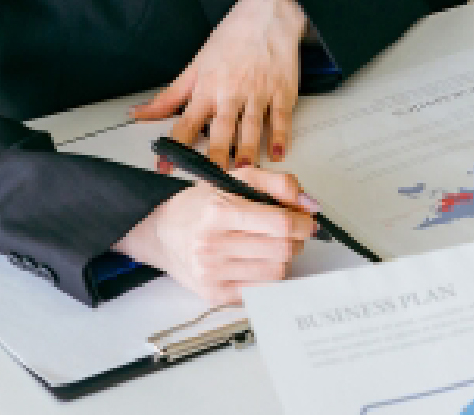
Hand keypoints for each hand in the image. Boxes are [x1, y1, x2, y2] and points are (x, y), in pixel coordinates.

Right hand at [113, 168, 315, 304]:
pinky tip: (257, 261)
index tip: (304, 220)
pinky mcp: (213, 294)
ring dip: (283, 259)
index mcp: (219, 212)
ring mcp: (211, 272)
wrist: (163, 232)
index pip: (280, 224)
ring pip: (275, 272)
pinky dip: (267, 276)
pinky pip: (260, 290)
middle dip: (296, 240)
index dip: (302, 222)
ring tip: (272, 246)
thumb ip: (279, 184)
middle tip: (289, 233)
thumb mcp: (238, 179)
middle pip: (282, 250)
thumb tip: (309, 204)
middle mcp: (212, 244)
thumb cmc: (202, 205)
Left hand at [133, 0, 306, 168]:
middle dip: (216, 156)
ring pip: (251, 127)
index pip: (186, 123)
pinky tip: (278, 152)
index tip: (165, 167)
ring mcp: (259, 93)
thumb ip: (169, 96)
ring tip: (244, 170)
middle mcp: (232, 93)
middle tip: (212, 179)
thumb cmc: (232, 39)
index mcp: (208, 88)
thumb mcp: (196, 66)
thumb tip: (138, 112)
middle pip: (221, 130)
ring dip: (248, 151)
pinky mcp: (282, 91)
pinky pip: (280, 118)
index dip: (174, 147)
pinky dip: (280, 136)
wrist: (267, 15)